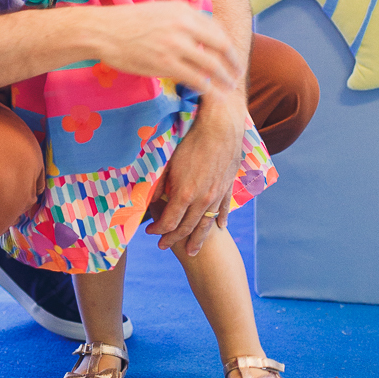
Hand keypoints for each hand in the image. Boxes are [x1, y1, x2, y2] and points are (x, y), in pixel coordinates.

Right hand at [99, 0, 242, 95]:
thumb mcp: (160, 10)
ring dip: (225, 78)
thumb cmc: (127, 22)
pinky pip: (197, 79)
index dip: (226, 45)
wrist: (104, 31)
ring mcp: (176, 45)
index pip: (216, 28)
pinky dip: (209, 88)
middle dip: (233, 62)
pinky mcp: (167, 64)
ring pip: (212, 65)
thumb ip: (181, 18)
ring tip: (229, 88)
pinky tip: (212, 94)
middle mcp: (184, 24)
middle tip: (237, 73)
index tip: (230, 55)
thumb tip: (200, 31)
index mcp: (184, 9)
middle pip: (221, 46)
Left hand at [145, 90, 246, 254]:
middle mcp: (202, 200)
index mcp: (184, 194)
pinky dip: (220, 220)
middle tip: (164, 246)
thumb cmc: (191, 140)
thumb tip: (150, 197)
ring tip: (192, 251)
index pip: (169, 221)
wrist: (221, 126)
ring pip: (207, 224)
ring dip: (198, 239)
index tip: (150, 232)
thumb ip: (160, 183)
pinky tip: (219, 228)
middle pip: (186, 227)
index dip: (158, 230)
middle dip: (173, 239)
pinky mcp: (227, 187)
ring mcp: (217, 195)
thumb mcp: (170, 162)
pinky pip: (224, 209)